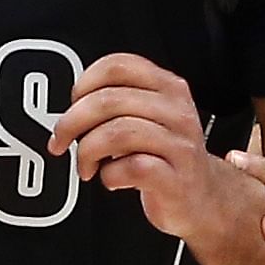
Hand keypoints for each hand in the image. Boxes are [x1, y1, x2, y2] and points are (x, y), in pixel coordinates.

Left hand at [51, 53, 242, 245]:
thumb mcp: (150, 116)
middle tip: (61, 140)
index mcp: (168, 87)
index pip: (118, 66)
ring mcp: (179, 145)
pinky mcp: (176, 179)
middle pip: (108, 100)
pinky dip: (109, 176)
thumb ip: (118, 102)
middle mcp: (176, 111)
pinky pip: (131, 168)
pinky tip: (110, 179)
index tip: (72, 104)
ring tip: (86, 165)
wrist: (203, 198)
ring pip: (117, 133)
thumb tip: (72, 107)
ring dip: (87, 151)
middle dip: (71, 122)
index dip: (84, 83)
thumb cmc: (166, 157)